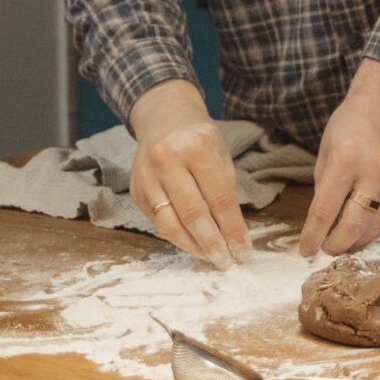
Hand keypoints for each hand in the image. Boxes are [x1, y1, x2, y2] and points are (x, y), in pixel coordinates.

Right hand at [126, 80, 249, 268]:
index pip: (219, 199)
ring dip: (192, 246)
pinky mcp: (135, 191)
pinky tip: (191, 243)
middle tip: (226, 262)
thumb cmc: (199, 137)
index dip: (233, 230)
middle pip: (193, 215)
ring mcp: (146, 177)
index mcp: (196, 149)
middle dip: (212, 244)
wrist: (164, 117)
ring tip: (209, 257)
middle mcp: (167, 162)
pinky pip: (157, 222)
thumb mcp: (221, 154)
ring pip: (170, 224)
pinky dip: (176, 236)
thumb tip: (232, 232)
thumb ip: (225, 189)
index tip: (243, 251)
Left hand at [299, 59, 379, 256]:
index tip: (305, 249)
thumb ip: (324, 187)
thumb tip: (321, 222)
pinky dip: (371, 228)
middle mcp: (374, 173)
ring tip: (341, 243)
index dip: (312, 236)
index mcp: (346, 160)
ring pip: (375, 229)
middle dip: (335, 246)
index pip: (325, 211)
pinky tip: (359, 226)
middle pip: (353, 227)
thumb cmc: (352, 121)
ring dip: (355, 243)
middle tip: (324, 249)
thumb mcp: (326, 150)